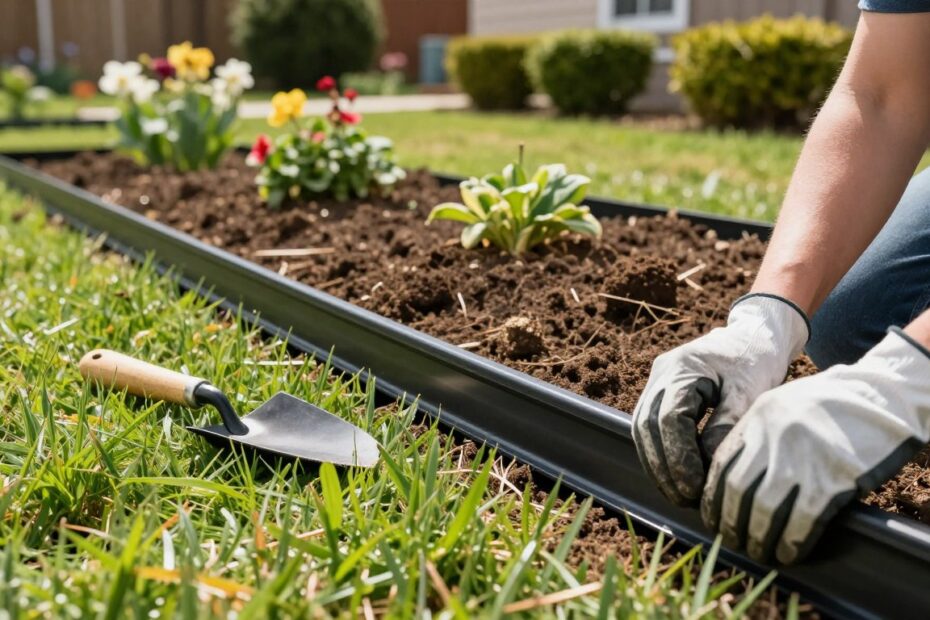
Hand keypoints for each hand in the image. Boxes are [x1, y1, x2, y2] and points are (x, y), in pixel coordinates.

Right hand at [632, 294, 808, 505]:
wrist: (753, 337)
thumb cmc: (755, 362)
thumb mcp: (749, 393)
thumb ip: (726, 427)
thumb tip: (708, 466)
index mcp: (682, 368)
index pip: (669, 419)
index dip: (678, 457)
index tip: (695, 487)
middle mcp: (660, 373)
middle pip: (647, 427)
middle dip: (663, 468)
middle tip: (685, 499)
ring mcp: (655, 382)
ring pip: (641, 430)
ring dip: (657, 466)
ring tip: (680, 495)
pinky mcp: (658, 393)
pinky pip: (649, 428)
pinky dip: (660, 454)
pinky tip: (676, 477)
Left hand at [702, 328, 929, 563]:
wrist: (879, 397)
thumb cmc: (829, 404)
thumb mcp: (781, 404)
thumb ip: (756, 433)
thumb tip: (731, 477)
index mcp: (757, 418)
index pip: (721, 464)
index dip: (712, 496)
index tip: (712, 517)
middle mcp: (773, 438)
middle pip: (737, 489)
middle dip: (729, 521)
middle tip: (731, 541)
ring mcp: (801, 459)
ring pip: (764, 509)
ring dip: (758, 538)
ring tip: (759, 553)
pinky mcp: (831, 479)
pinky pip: (802, 520)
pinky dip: (791, 542)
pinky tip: (788, 554)